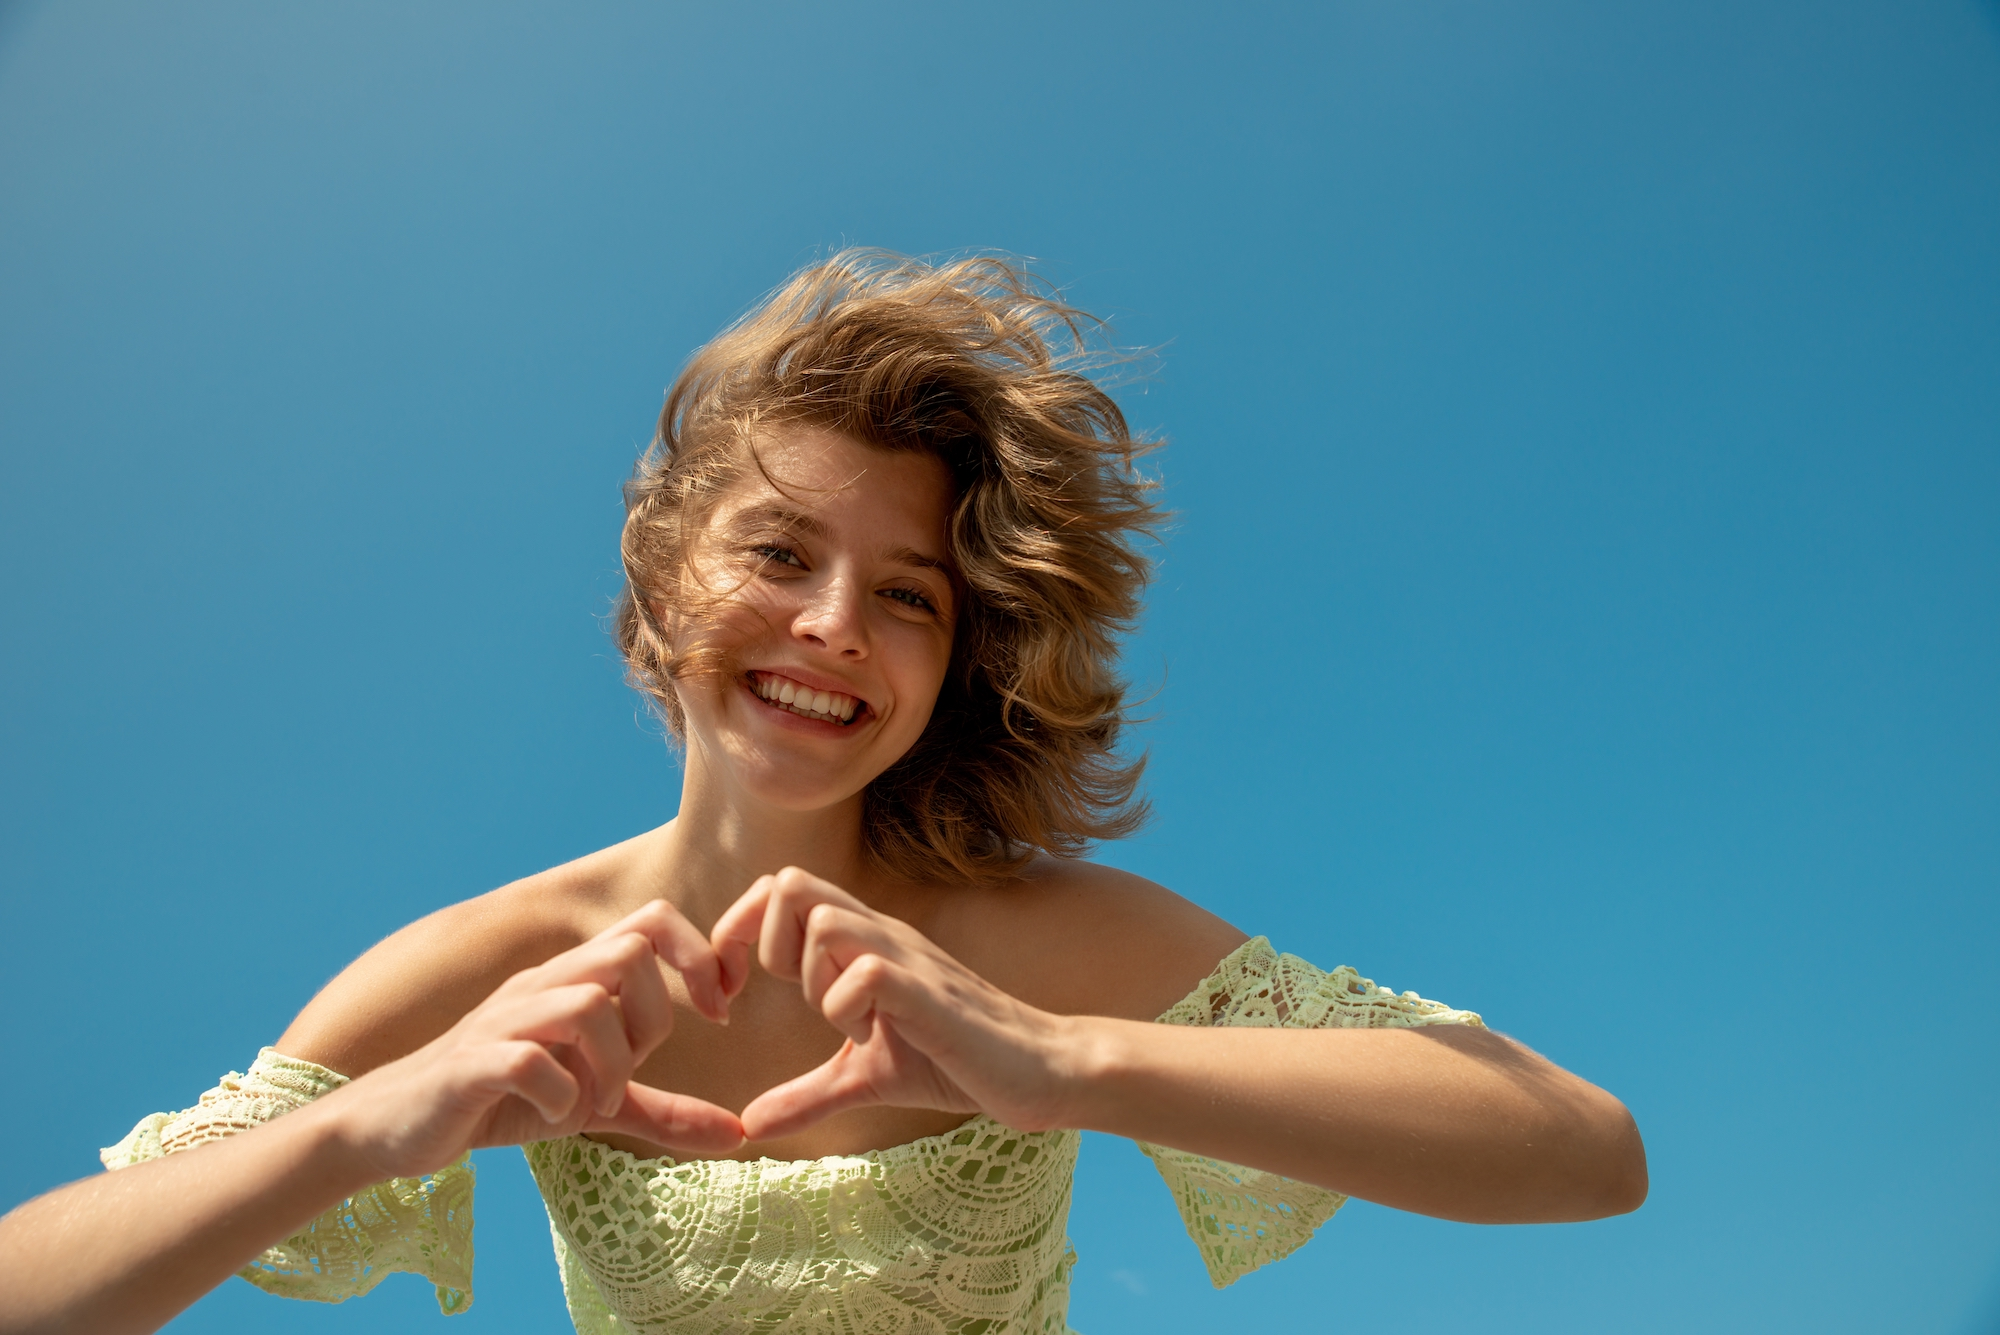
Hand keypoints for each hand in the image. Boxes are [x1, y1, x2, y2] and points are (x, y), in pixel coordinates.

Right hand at [320, 900, 744, 1178]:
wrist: (396, 1126)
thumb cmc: (502, 1101)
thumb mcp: (593, 1104)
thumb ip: (662, 1112)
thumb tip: (739, 1134)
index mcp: (575, 979)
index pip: (652, 922)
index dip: (698, 958)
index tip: (715, 1015)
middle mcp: (543, 985)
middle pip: (628, 952)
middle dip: (654, 1018)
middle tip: (635, 1073)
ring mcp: (503, 1020)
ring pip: (586, 1003)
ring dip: (610, 1064)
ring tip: (597, 1105)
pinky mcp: (470, 1065)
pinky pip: (530, 1060)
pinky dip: (559, 1093)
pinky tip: (558, 1117)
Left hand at [711, 867, 1075, 1140]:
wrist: (1037, 1070)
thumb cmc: (955, 1060)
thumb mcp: (864, 1078)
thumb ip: (807, 1093)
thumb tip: (747, 1123)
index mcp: (859, 941)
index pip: (777, 888)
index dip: (737, 932)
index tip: (732, 995)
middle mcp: (879, 933)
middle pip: (788, 883)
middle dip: (762, 946)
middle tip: (778, 1004)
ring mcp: (906, 957)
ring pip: (823, 921)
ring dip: (812, 978)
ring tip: (841, 1022)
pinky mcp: (928, 993)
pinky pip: (865, 972)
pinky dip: (848, 1007)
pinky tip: (871, 1035)